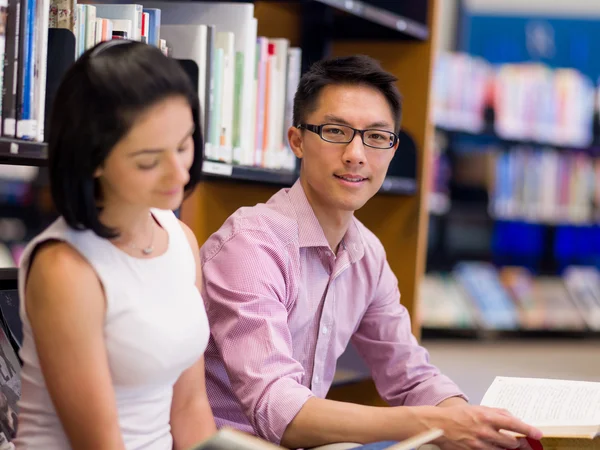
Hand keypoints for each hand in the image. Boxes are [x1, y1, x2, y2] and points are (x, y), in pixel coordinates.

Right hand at [424, 405, 542, 449]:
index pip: (514, 424)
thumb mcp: (478, 408)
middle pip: (512, 441)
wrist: (438, 425)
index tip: (538, 434)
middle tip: (523, 443)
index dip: (528, 430)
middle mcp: (485, 431)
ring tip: (510, 446)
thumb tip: (513, 418)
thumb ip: (496, 413)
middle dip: (519, 443)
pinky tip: (496, 448)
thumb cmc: (457, 415)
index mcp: (487, 416)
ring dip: (508, 449)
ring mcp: (480, 444)